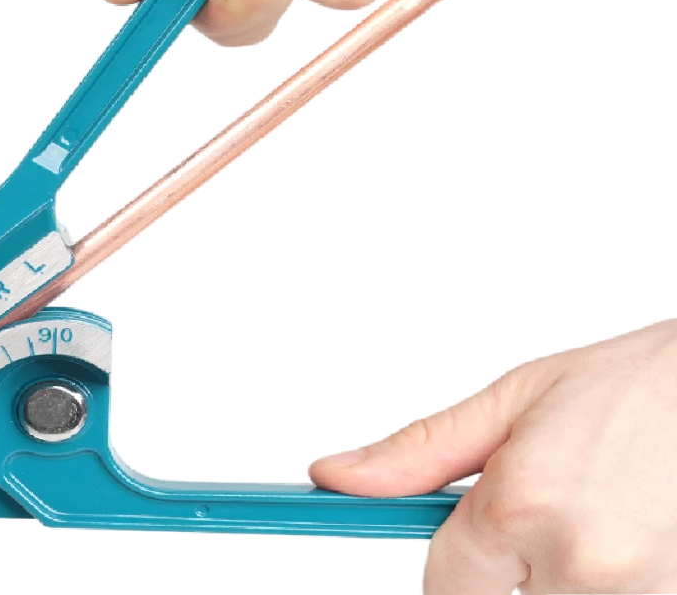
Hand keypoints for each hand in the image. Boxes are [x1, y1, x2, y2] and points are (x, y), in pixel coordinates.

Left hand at [310, 320, 676, 593]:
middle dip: (505, 568)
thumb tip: (336, 476)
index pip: (441, 584)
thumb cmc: (625, 387)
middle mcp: (580, 563)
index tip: (470, 538)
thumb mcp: (511, 402)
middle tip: (544, 512)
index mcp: (523, 502)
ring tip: (589, 516)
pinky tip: (619, 533)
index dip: (452, 561)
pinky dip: (598, 579)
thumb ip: (418, 452)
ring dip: (553, 575)